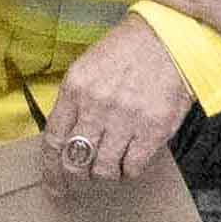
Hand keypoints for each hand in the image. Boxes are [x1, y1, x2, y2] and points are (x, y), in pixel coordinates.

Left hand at [39, 13, 197, 184]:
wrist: (170, 37)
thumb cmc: (128, 50)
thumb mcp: (89, 66)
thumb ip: (75, 101)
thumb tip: (67, 138)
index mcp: (76, 87)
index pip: (53, 139)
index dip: (50, 169)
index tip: (53, 184)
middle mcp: (97, 105)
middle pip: (75, 161)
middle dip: (75, 177)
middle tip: (81, 180)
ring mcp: (125, 118)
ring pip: (103, 169)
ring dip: (104, 175)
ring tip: (110, 167)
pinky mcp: (153, 129)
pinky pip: (132, 167)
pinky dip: (128, 171)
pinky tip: (130, 161)